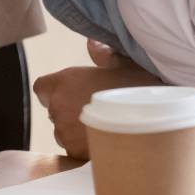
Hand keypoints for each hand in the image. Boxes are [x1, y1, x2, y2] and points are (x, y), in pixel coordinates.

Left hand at [31, 47, 161, 158]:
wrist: (153, 119)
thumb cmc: (139, 87)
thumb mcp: (123, 63)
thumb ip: (102, 54)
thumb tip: (92, 43)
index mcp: (65, 80)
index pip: (42, 88)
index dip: (54, 92)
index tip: (70, 96)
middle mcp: (58, 105)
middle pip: (54, 111)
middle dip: (69, 113)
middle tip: (96, 113)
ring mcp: (64, 129)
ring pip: (63, 133)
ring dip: (76, 132)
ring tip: (103, 129)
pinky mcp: (74, 151)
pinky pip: (73, 150)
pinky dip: (85, 149)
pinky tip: (105, 142)